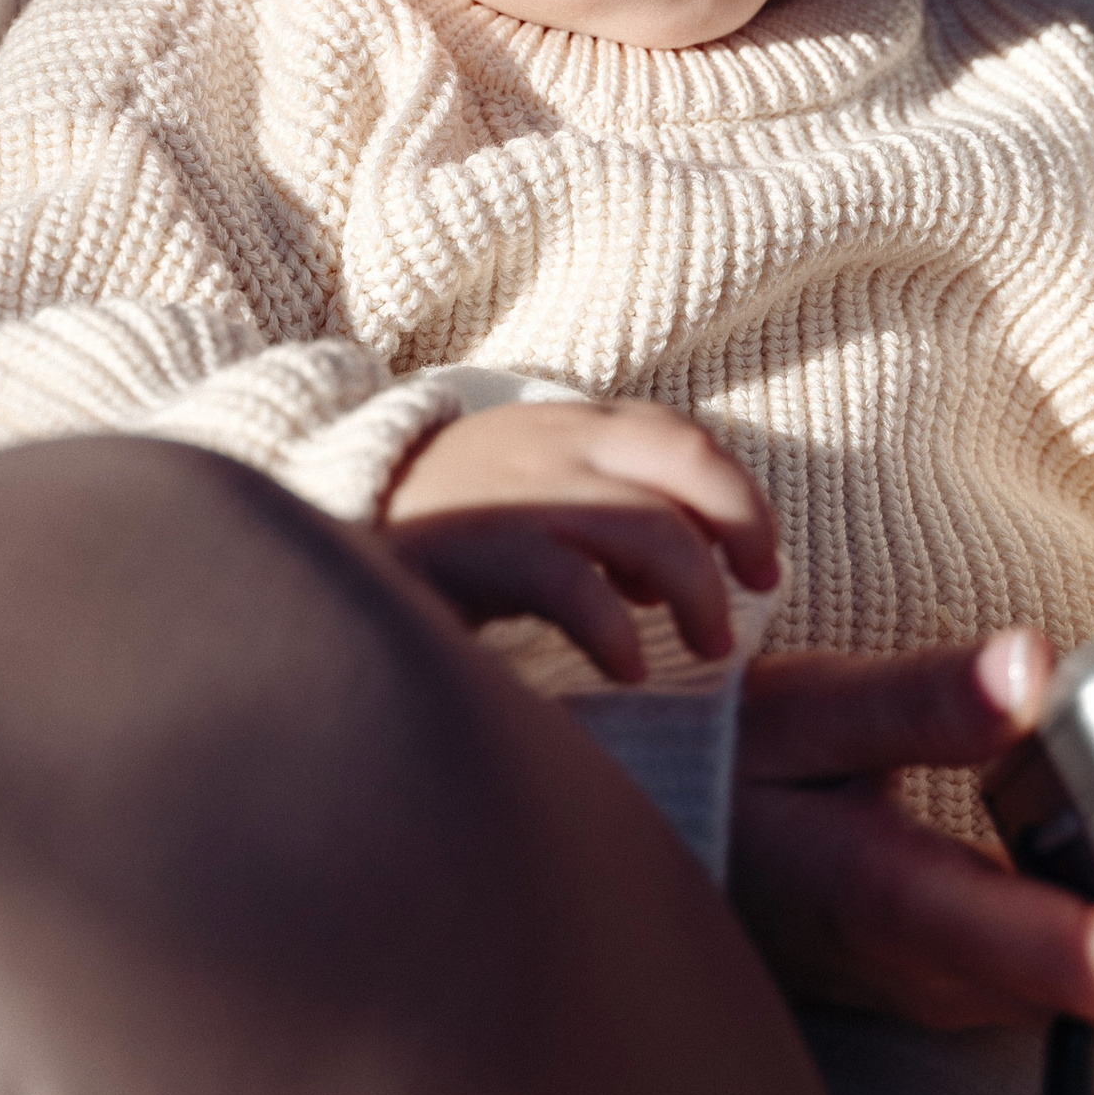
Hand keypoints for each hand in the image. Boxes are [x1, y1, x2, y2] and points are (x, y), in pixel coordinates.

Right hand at [384, 398, 777, 680]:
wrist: (332, 518)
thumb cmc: (444, 521)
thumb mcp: (527, 485)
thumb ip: (599, 507)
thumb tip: (670, 581)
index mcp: (571, 425)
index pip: (684, 439)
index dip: (740, 499)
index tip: (761, 563)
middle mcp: (556, 445)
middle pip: (687, 464)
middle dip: (740, 530)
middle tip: (750, 599)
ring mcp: (521, 493)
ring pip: (651, 528)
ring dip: (696, 594)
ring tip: (706, 647)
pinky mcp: (483, 550)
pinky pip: (574, 586)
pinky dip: (615, 632)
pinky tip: (625, 669)